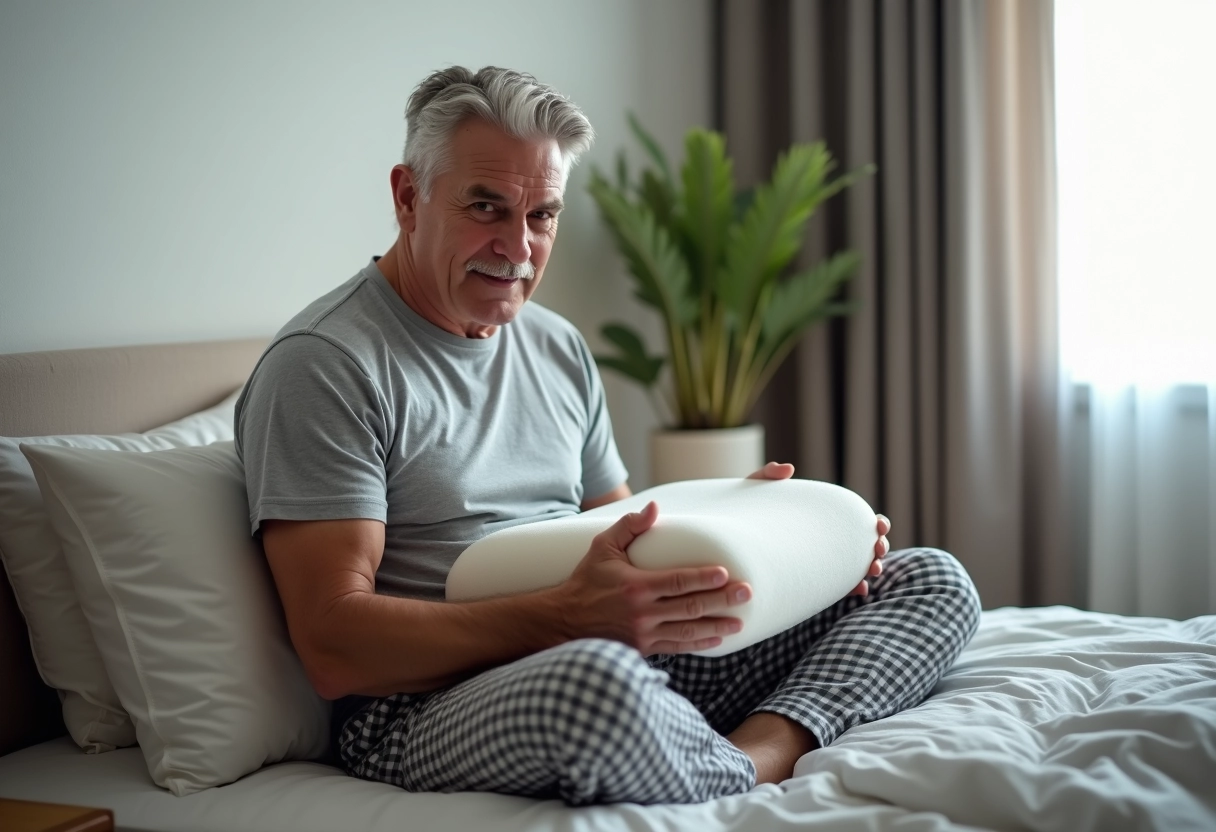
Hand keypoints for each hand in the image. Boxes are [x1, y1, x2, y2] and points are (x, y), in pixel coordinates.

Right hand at [556, 501, 752, 654]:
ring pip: (687, 632)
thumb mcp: (601, 548)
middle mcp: (642, 613)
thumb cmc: (585, 582)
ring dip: (716, 626)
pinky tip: (716, 639)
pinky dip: (698, 644)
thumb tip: (654, 506)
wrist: (562, 623)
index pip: (677, 581)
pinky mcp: (642, 649)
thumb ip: (629, 526)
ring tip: (739, 622)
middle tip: (746, 594)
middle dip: (721, 601)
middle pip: (690, 607)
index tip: (726, 573)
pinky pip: (676, 647)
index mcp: (635, 586)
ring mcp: (643, 634)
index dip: (703, 578)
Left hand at [745, 463, 889, 597]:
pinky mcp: (810, 578)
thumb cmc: (744, 509)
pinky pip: (838, 586)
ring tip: (873, 570)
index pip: (857, 519)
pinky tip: (858, 590)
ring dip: (870, 568)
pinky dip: (852, 588)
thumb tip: (788, 469)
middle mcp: (827, 539)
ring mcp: (822, 560)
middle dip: (879, 546)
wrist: (729, 537)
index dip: (875, 522)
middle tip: (877, 550)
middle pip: (865, 543)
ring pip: (857, 566)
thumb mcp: (755, 490)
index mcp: (822, 516)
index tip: (879, 526)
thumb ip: (769, 476)